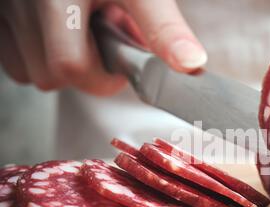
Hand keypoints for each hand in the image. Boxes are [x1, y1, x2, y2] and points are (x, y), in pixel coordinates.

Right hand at [0, 0, 206, 94]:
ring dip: (62, 64)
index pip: (71, 65)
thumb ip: (162, 26)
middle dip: (86, 70)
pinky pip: (12, 56)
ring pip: (30, 71)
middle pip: (50, 75)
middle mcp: (23, 2)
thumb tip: (190, 65)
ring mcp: (5, 10)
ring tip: (83, 32)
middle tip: (104, 43)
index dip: (102, 77)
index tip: (120, 65)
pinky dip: (39, 55)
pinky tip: (59, 31)